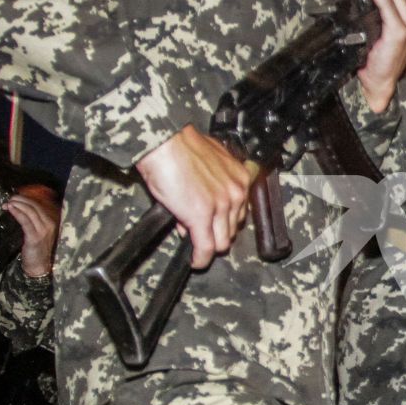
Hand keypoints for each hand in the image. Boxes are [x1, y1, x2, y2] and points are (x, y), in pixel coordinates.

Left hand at [4, 186, 60, 277]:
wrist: (39, 265)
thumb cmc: (37, 248)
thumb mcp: (39, 231)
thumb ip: (33, 220)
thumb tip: (21, 206)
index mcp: (52, 220)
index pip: (40, 204)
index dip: (28, 198)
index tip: (17, 196)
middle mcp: (50, 223)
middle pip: (35, 206)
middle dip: (21, 199)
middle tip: (10, 198)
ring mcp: (44, 230)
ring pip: (30, 211)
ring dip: (18, 204)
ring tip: (9, 202)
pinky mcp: (35, 236)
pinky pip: (25, 221)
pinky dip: (17, 213)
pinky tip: (11, 209)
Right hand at [136, 125, 256, 269]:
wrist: (165, 143)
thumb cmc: (180, 145)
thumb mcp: (208, 162)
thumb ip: (212, 183)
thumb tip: (201, 201)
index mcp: (240, 178)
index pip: (240, 212)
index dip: (223, 220)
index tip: (213, 223)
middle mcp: (235, 193)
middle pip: (232, 229)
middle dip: (215, 233)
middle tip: (199, 231)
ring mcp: (220, 207)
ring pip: (221, 242)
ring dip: (208, 246)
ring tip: (194, 244)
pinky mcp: (202, 217)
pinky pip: (206, 248)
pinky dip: (201, 258)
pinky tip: (196, 261)